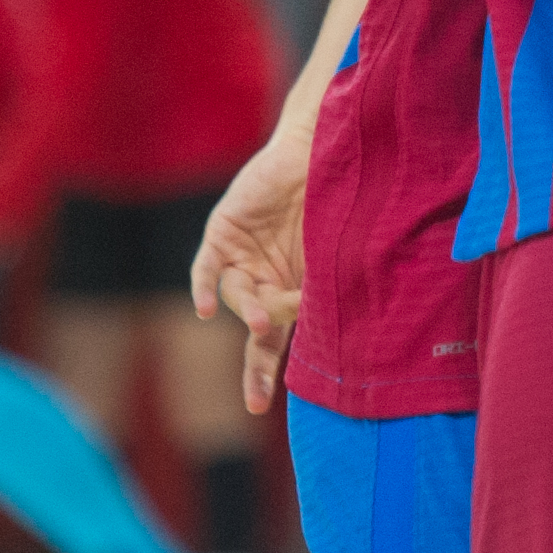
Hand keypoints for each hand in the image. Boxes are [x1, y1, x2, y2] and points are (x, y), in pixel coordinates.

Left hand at [191, 125, 312, 415]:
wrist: (326, 144)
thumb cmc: (346, 197)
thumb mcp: (341, 253)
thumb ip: (332, 289)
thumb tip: (340, 334)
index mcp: (292, 289)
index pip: (274, 341)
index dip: (262, 374)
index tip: (257, 408)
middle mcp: (263, 277)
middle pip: (256, 325)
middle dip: (259, 353)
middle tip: (263, 376)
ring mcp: (241, 255)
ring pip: (239, 297)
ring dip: (252, 313)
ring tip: (267, 320)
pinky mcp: (224, 231)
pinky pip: (207, 268)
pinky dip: (207, 288)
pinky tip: (208, 311)